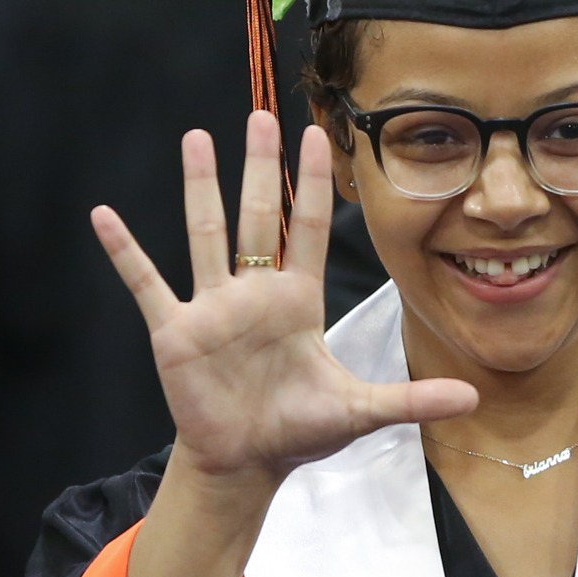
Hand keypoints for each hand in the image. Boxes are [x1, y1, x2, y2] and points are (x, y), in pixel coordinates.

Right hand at [91, 112, 476, 491]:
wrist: (244, 463)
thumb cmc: (298, 431)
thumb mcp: (359, 410)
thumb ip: (411, 399)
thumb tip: (473, 399)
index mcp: (296, 301)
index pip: (306, 228)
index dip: (312, 183)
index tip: (318, 135)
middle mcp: (253, 293)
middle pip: (257, 216)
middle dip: (260, 167)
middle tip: (260, 113)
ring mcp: (211, 308)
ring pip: (205, 234)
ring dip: (199, 187)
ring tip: (196, 137)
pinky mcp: (174, 331)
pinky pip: (146, 283)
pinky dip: (125, 251)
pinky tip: (104, 216)